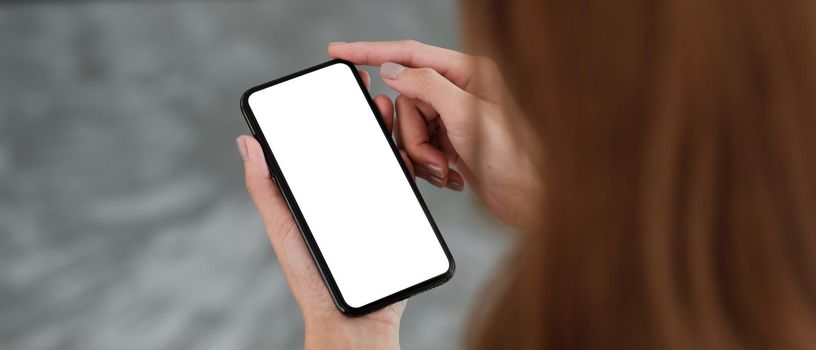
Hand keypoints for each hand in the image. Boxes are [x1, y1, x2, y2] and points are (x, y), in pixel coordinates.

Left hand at [236, 73, 407, 348]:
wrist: (353, 316)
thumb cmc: (311, 276)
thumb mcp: (283, 227)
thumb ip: (266, 189)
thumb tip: (246, 143)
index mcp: (321, 191)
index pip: (326, 143)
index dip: (330, 112)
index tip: (334, 83)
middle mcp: (349, 192)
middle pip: (358, 145)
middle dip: (364, 113)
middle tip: (365, 88)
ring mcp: (376, 203)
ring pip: (384, 159)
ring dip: (388, 131)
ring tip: (387, 108)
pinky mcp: (399, 216)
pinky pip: (405, 185)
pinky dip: (407, 163)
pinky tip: (405, 146)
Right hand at [329, 40, 542, 228]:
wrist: (529, 199)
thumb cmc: (514, 157)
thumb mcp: (466, 115)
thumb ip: (427, 86)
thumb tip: (394, 70)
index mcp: (468, 72)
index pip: (410, 54)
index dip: (370, 51)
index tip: (340, 51)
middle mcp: (459, 91)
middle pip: (406, 100)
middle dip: (412, 134)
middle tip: (435, 155)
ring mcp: (453, 118)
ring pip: (409, 128)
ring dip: (421, 154)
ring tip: (446, 168)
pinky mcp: (449, 143)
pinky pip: (418, 147)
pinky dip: (427, 164)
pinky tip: (450, 174)